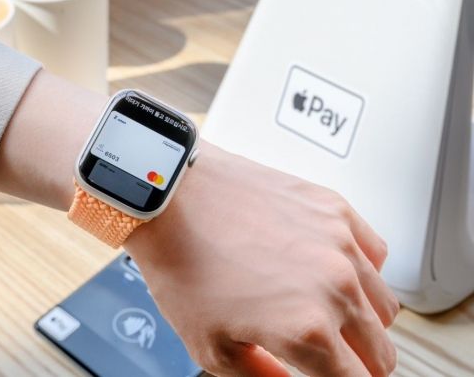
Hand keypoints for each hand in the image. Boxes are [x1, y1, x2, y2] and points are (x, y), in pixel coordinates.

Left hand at [124, 142, 399, 376]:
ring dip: (365, 322)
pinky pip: (376, 254)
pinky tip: (332, 272)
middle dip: (358, 364)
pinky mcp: (335, 210)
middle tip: (330, 359)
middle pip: (381, 352)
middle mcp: (335, 285)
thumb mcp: (211, 346)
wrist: (173, 197)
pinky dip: (363, 272)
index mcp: (307, 329)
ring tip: (329, 316)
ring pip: (385, 306)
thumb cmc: (182, 262)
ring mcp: (340, 243)